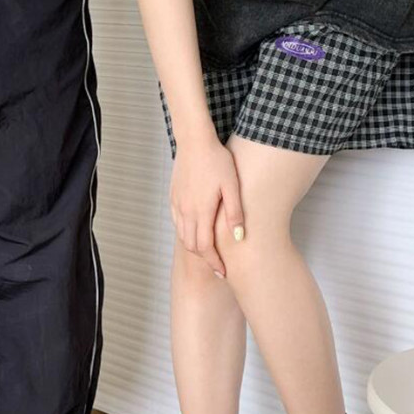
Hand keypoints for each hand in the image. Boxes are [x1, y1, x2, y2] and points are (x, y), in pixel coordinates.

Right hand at [170, 130, 243, 276]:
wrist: (194, 140)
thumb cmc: (217, 160)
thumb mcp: (232, 185)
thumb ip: (235, 212)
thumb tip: (239, 237)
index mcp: (201, 212)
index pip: (205, 248)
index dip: (214, 263)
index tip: (223, 272)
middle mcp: (186, 212)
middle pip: (192, 246)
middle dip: (205, 259)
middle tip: (218, 266)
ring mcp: (177, 205)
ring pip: (183, 236)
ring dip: (195, 247)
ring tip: (209, 251)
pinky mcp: (174, 198)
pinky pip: (178, 223)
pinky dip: (187, 232)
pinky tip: (197, 230)